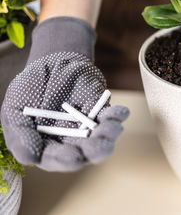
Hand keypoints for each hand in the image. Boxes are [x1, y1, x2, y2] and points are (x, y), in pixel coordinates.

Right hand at [1, 17, 129, 171]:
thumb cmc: (29, 90)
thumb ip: (20, 135)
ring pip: (101, 137)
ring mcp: (88, 127)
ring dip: (109, 135)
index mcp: (47, 146)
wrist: (49, 63)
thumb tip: (30, 158)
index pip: (56, 158)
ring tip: (113, 129)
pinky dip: (117, 115)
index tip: (72, 158)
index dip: (64, 160)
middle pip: (84, 152)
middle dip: (94, 151)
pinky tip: (122, 113)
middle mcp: (70, 141)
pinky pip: (110, 116)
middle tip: (101, 148)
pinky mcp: (101, 111)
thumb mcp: (15, 111)